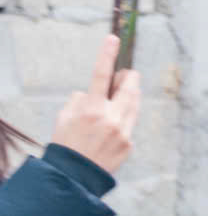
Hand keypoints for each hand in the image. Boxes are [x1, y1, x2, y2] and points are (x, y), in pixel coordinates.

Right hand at [51, 34, 140, 175]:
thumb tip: (92, 92)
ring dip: (131, 95)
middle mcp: (110, 118)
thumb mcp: (64, 117)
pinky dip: (124, 119)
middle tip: (127, 74)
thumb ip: (80, 100)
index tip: (114, 38)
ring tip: (123, 92)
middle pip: (129, 88)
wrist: (74, 176)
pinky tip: (113, 126)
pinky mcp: (130, 143)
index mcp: (90, 109)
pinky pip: (130, 124)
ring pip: (134, 105)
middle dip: (130, 78)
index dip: (107, 54)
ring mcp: (123, 131)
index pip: (100, 75)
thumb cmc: (66, 143)